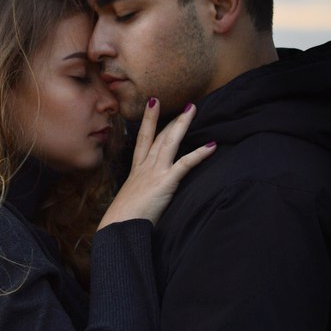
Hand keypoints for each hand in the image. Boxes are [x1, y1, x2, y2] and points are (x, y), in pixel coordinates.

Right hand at [98, 100, 214, 227]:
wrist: (119, 228)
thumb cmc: (123, 220)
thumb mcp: (130, 200)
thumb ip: (139, 192)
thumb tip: (144, 194)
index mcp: (136, 171)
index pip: (144, 140)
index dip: (149, 120)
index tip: (154, 104)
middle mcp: (145, 167)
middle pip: (159, 135)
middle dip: (170, 117)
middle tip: (183, 103)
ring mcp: (155, 172)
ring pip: (170, 141)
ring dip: (182, 124)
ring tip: (192, 109)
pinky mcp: (166, 182)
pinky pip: (185, 164)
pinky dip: (199, 154)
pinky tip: (211, 146)